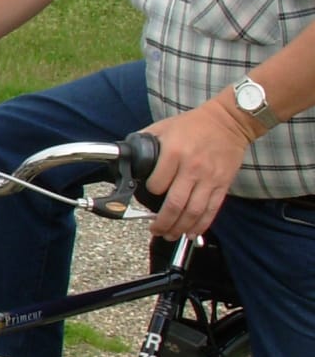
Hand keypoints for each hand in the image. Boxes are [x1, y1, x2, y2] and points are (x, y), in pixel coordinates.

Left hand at [144, 103, 250, 239]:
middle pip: (175, 204)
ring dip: (180, 228)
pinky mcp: (222, 184)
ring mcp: (209, 178)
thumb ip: (146, 142)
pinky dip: (201, 225)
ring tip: (170, 234)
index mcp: (174, 152)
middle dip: (163, 222)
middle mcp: (192, 168)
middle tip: (155, 229)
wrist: (229, 121)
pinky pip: (211, 210)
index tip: (145, 195)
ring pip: (193, 212)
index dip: (148, 193)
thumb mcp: (163, 127)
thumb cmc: (193, 124)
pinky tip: (191, 232)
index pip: (157, 183)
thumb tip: (128, 155)